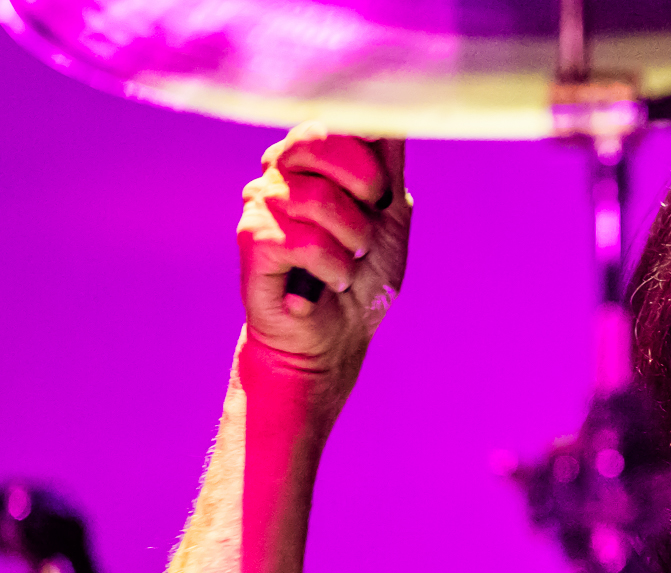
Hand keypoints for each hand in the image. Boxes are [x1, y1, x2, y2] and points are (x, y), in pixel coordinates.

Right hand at [237, 123, 410, 384]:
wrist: (336, 338)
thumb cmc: (361, 276)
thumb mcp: (390, 214)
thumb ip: (388, 163)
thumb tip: (391, 111)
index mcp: (313, 156)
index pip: (339, 120)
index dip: (369, 153)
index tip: (380, 193)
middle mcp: (281, 169)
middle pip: (318, 138)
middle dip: (361, 184)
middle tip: (371, 221)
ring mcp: (262, 201)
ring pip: (316, 197)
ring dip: (351, 239)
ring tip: (350, 263)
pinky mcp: (253, 239)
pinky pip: (302, 240)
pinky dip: (331, 267)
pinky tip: (329, 282)